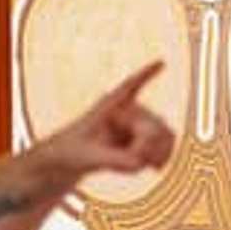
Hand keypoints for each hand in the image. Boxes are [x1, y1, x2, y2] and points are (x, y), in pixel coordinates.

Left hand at [0, 62, 174, 229]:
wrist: (64, 163)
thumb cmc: (68, 152)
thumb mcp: (86, 156)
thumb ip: (113, 159)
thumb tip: (139, 162)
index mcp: (108, 106)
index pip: (129, 87)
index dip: (146, 74)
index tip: (161, 62)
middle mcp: (127, 113)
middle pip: (154, 125)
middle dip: (147, 145)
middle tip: (132, 161)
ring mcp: (136, 127)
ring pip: (165, 137)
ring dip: (156, 153)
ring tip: (138, 166)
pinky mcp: (142, 142)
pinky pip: (166, 148)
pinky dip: (161, 159)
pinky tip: (152, 168)